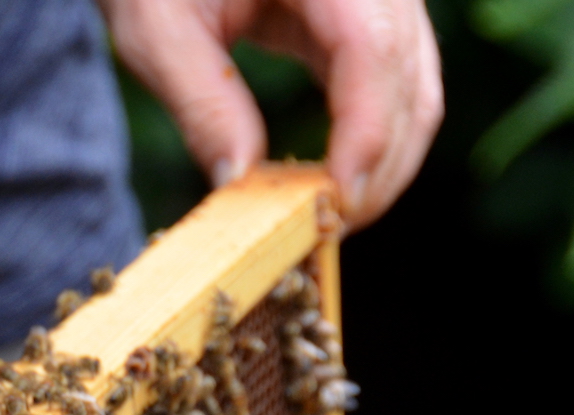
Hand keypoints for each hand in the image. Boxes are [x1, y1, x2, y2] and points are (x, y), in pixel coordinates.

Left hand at [102, 0, 443, 228]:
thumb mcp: (158, 27)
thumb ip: (200, 101)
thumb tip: (239, 183)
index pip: (373, 47)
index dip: (365, 133)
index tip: (336, 203)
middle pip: (408, 80)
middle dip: (376, 168)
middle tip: (323, 232)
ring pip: (416, 91)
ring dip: (382, 165)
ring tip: (325, 217)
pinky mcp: (373, 22)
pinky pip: (396, 89)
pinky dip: (372, 142)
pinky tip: (330, 183)